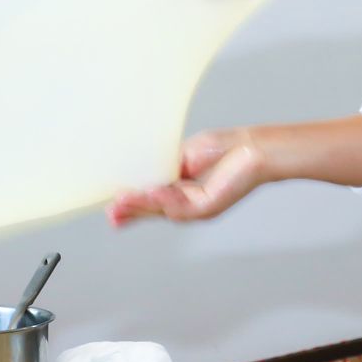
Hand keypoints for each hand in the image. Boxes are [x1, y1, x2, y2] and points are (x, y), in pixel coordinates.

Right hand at [107, 128, 270, 225]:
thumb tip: (138, 177)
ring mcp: (196, 207)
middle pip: (152, 210)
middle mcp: (186, 203)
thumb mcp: (181, 157)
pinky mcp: (207, 206)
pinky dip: (165, 199)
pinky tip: (152, 192)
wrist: (251, 148)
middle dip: (130, 210)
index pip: (149, 201)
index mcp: (178, 191)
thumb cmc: (223, 148)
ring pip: (163, 209)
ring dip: (141, 205)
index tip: (111, 208)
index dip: (130, 205)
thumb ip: (162, 170)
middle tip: (110, 213)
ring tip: (122, 201)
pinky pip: (181, 206)